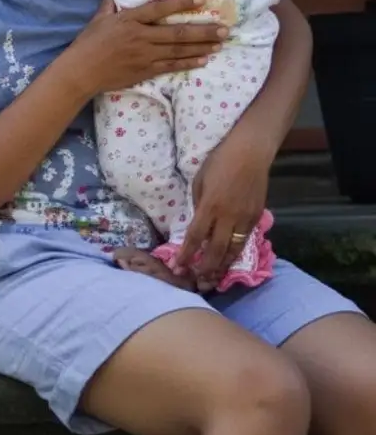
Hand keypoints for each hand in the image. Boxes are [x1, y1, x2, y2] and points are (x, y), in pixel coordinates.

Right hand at [64, 0, 227, 95]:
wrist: (81, 72)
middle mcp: (141, 37)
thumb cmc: (88, 44)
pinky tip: (203, 60)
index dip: (180, 4)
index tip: (200, 0)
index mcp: (129, 20)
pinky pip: (171, 66)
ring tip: (219, 43)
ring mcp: (145, 55)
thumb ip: (110, 5)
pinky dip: (188, 63)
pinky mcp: (145, 71)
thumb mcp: (98, 19)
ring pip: (179, 50)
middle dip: (203, 31)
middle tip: (224, 28)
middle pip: (177, 32)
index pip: (159, 9)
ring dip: (201, 46)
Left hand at [174, 119, 271, 288]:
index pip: (196, 236)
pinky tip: (228, 262)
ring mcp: (245, 218)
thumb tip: (198, 223)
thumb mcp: (200, 181)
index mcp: (210, 206)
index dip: (186, 254)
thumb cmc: (219, 161)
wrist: (250, 152)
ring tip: (212, 281)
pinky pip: (244, 241)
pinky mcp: (256, 217)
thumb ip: (199, 205)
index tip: (178, 267)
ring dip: (222, 267)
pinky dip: (235, 254)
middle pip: (216, 250)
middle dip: (205, 268)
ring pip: (233, 250)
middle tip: (196, 283)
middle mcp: (229, 216)